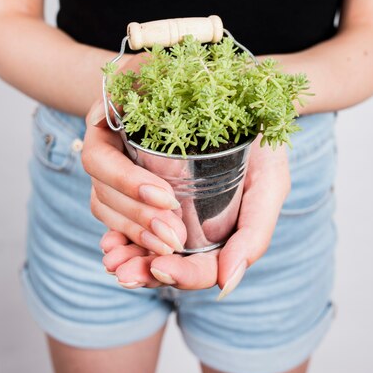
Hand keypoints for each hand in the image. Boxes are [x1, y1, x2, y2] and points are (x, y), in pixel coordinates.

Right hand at [82, 55, 186, 256]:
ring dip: (139, 235)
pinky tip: (160, 255)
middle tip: (174, 236)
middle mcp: (102, 153)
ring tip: (173, 248)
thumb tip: (140, 74)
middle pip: (103, 196)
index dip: (127, 182)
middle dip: (137, 219)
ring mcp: (111, 176)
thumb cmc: (165, 72)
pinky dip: (138, 241)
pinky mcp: (126, 193)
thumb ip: (147, 66)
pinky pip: (122, 224)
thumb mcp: (156, 62)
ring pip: (110, 215)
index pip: (100, 161)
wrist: (169, 85)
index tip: (165, 197)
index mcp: (101, 124)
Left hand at [102, 137, 290, 298]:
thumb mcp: (268, 187)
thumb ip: (252, 235)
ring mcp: (150, 182)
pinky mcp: (128, 147)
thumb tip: (225, 284)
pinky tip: (107, 206)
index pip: (193, 265)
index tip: (162, 266)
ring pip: (122, 217)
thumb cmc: (259, 141)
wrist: (250, 87)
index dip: (177, 273)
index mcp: (209, 227)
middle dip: (135, 263)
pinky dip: (107, 189)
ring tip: (114, 249)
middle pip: (149, 250)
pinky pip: (105, 175)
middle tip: (124, 271)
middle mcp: (175, 210)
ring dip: (122, 231)